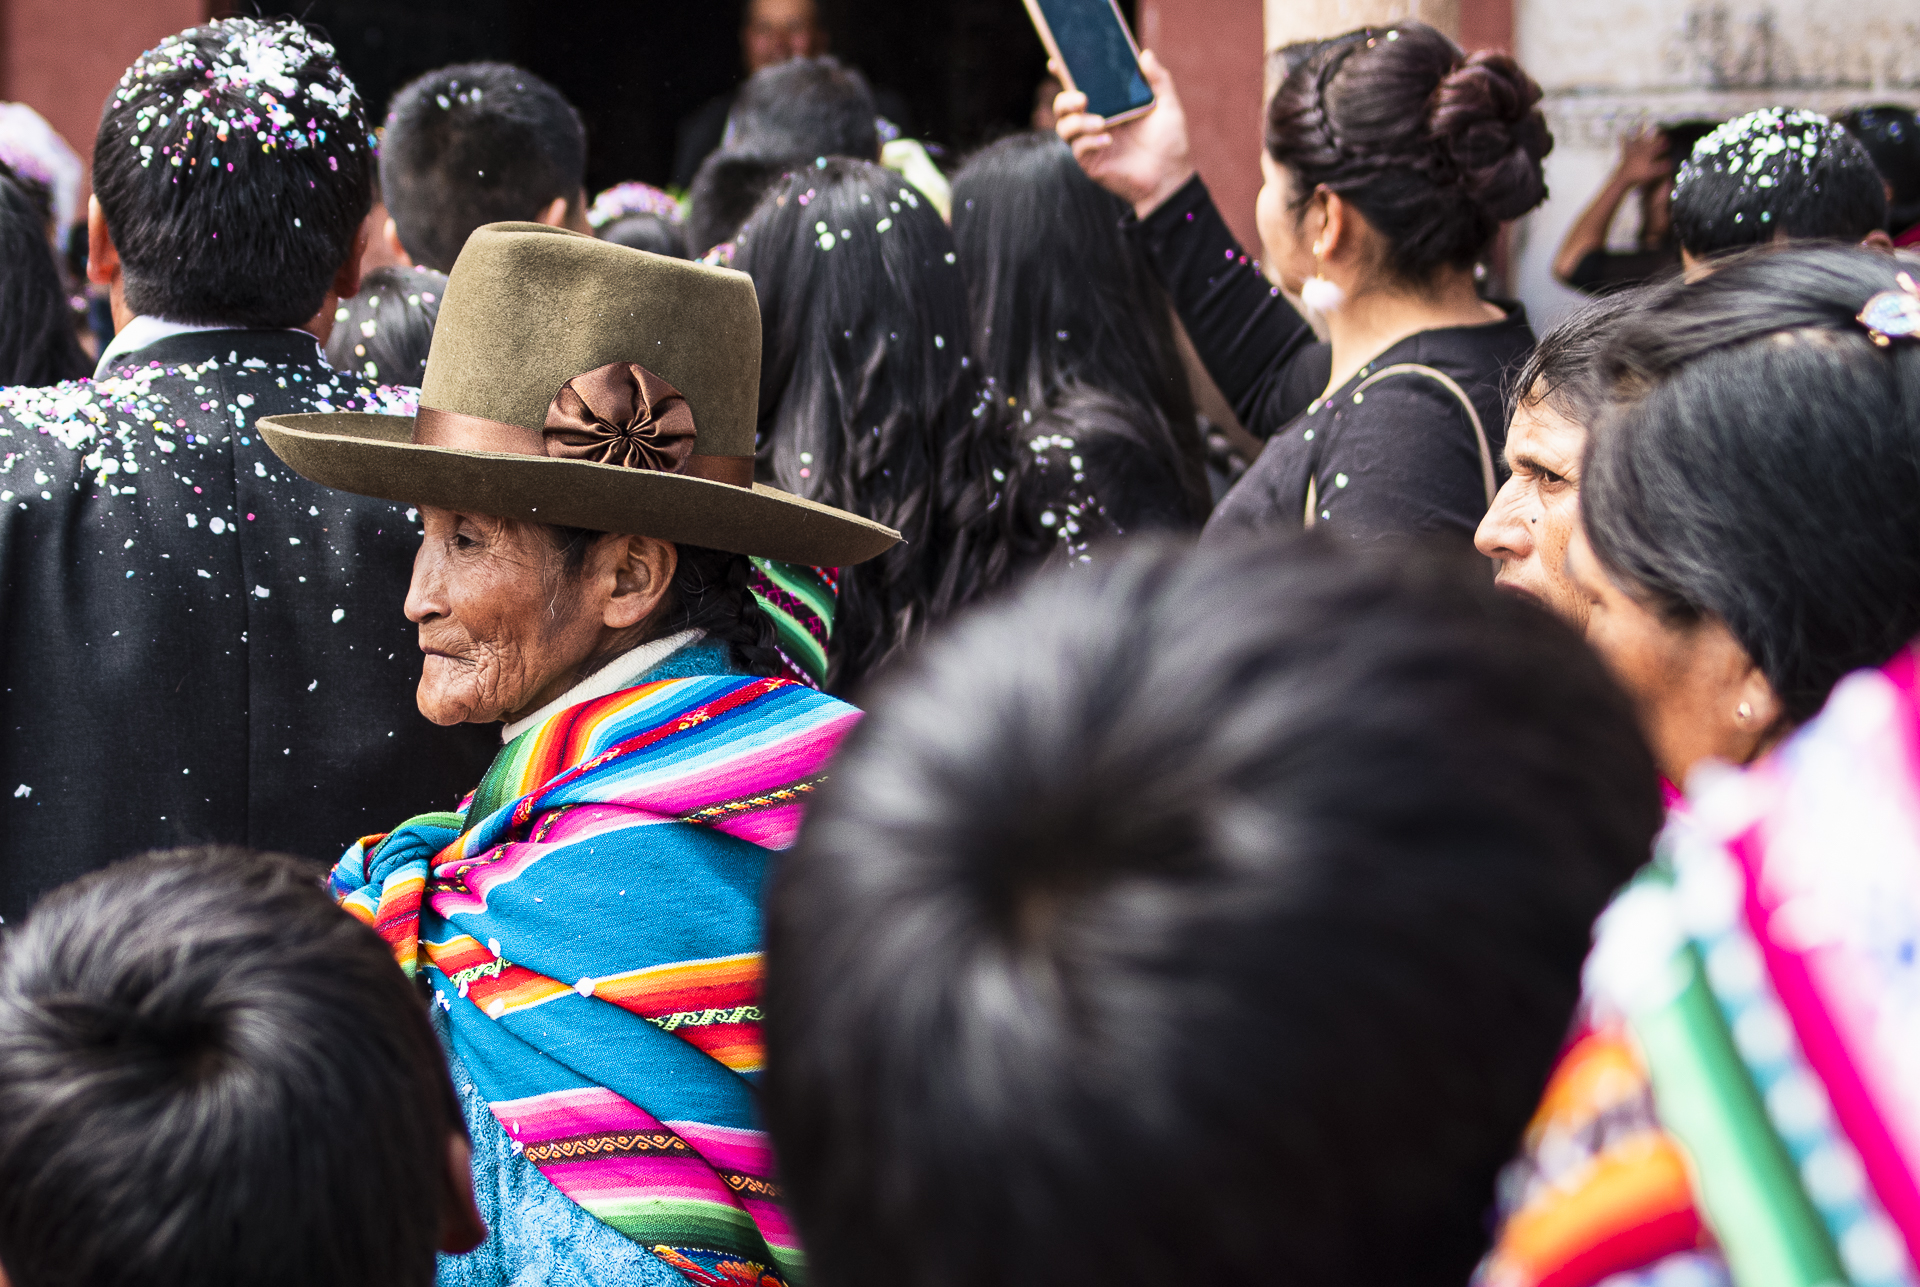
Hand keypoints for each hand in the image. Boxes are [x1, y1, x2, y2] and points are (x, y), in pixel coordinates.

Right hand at [1053, 49, 1195, 218]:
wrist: (1171, 176)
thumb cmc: (1170, 141)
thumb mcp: (1167, 106)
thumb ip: (1158, 79)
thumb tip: (1145, 55)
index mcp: (1108, 104)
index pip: (1080, 85)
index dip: (1064, 73)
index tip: (1055, 63)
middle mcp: (1095, 120)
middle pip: (1063, 106)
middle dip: (1065, 99)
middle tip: (1083, 99)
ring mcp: (1090, 142)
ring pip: (1064, 127)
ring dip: (1077, 122)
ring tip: (1101, 122)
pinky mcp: (1091, 162)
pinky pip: (1078, 149)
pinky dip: (1089, 141)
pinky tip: (1107, 139)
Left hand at [1614, 126, 1672, 188]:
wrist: (1623, 178)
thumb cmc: (1640, 176)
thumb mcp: (1653, 172)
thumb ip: (1663, 167)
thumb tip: (1672, 163)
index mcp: (1648, 153)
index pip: (1658, 146)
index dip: (1664, 144)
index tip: (1669, 141)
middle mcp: (1640, 149)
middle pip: (1649, 140)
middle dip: (1655, 135)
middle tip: (1659, 128)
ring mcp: (1633, 151)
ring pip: (1637, 138)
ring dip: (1639, 130)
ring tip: (1641, 122)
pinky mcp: (1625, 154)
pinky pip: (1624, 145)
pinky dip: (1622, 139)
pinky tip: (1620, 132)